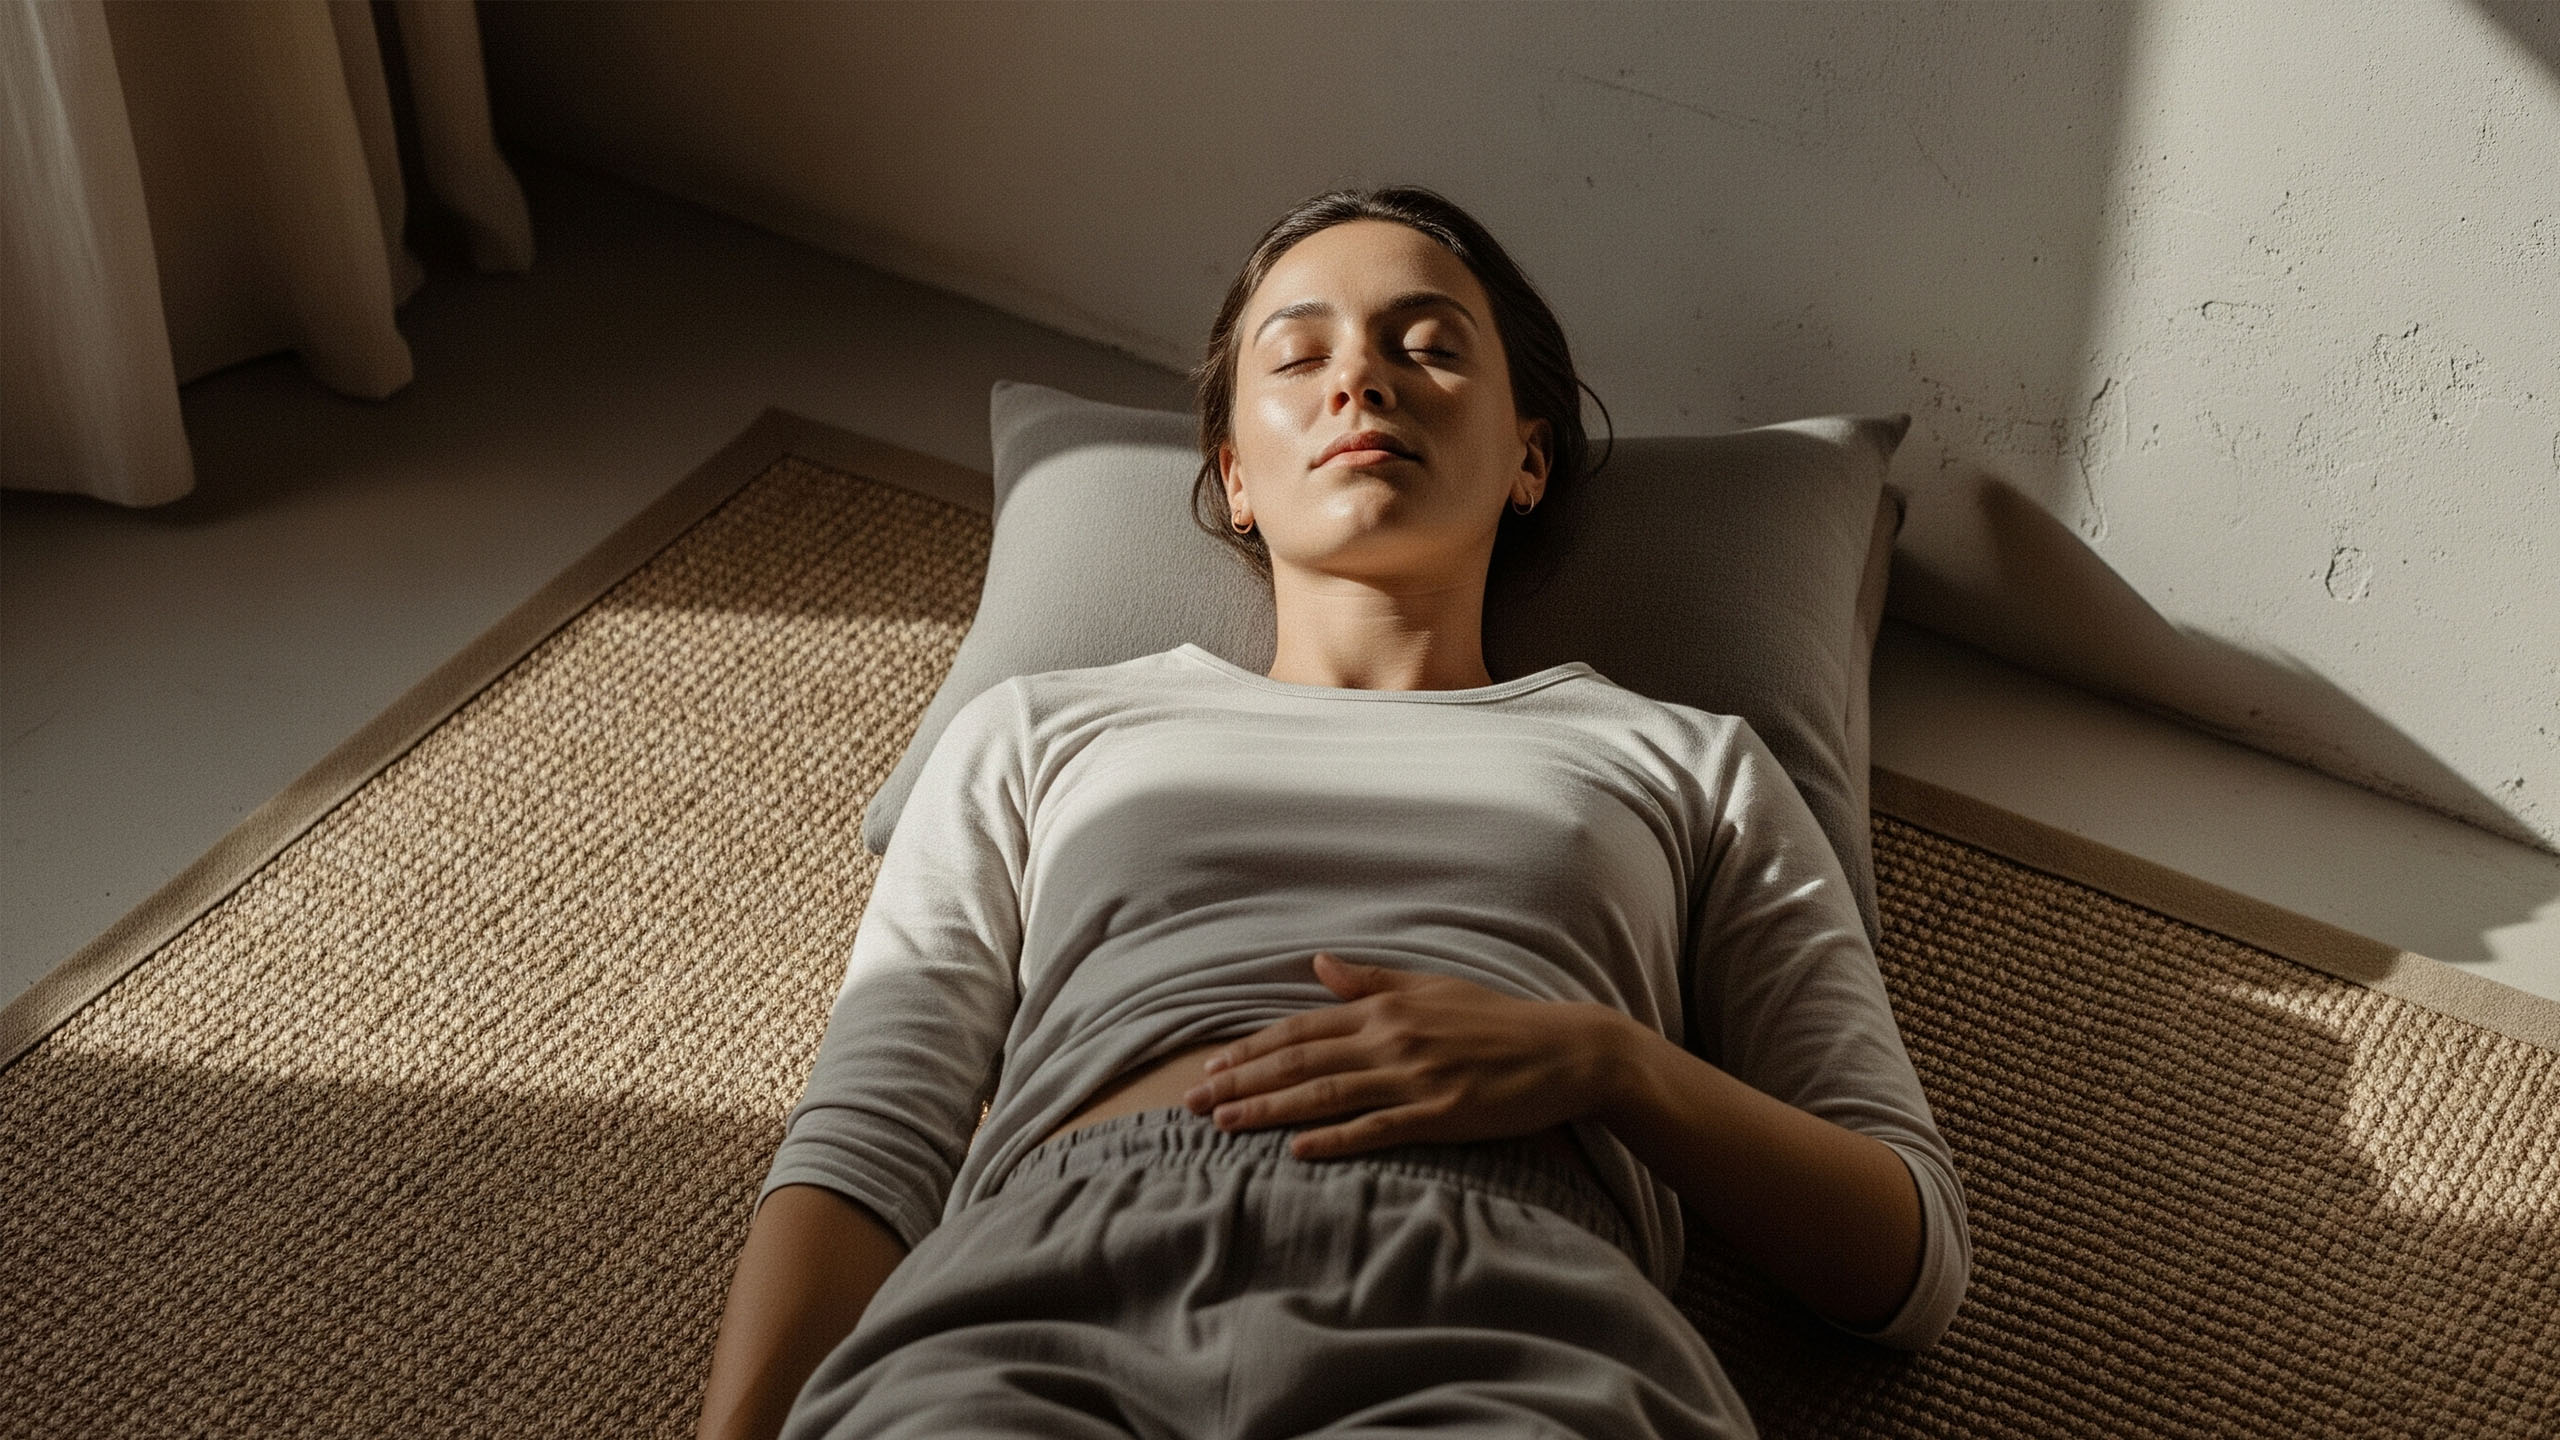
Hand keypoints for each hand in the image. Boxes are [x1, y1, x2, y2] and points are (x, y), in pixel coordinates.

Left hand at [1179, 952, 1633, 1158]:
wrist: (1566, 1052)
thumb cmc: (1497, 1021)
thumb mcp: (1432, 988)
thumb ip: (1370, 981)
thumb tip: (1317, 965)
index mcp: (1387, 1009)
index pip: (1302, 1030)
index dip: (1252, 1050)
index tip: (1211, 1068)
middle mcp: (1392, 1040)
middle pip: (1301, 1062)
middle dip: (1243, 1082)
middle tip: (1194, 1102)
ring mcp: (1416, 1079)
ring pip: (1327, 1094)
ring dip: (1271, 1109)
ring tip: (1225, 1124)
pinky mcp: (1441, 1116)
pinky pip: (1377, 1128)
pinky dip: (1335, 1138)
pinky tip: (1297, 1148)